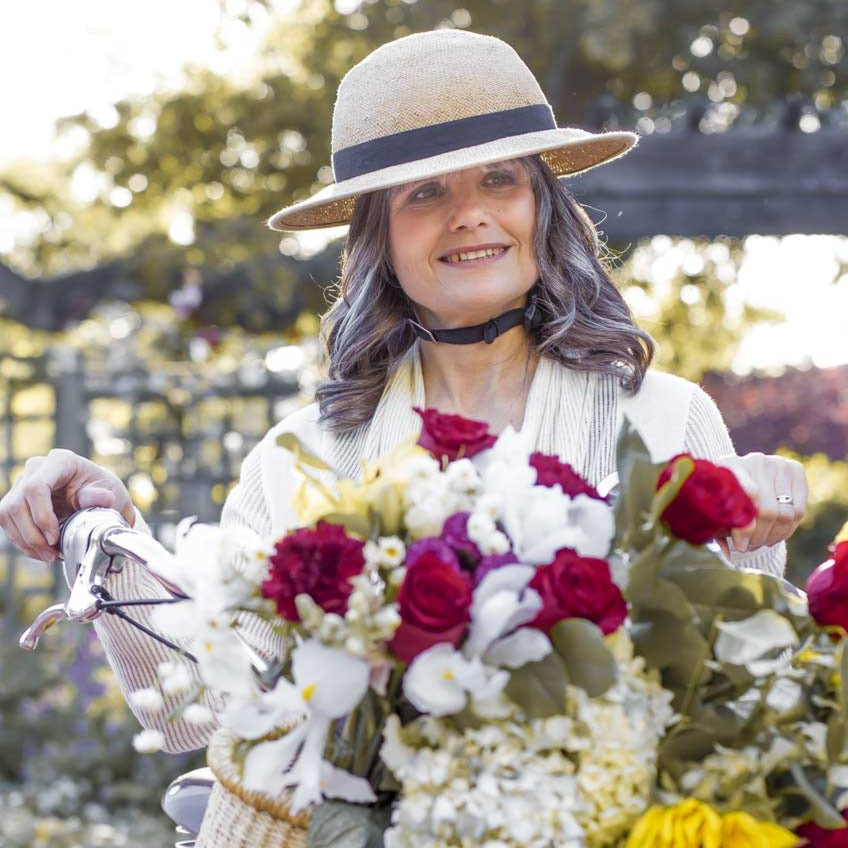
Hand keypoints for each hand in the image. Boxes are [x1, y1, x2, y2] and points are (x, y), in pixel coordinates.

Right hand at [0, 449, 134, 561]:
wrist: (98, 498)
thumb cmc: (104, 492)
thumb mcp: (110, 493)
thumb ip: (101, 497)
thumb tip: (104, 498)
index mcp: (61, 461)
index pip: (36, 488)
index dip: (41, 516)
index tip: (55, 538)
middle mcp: (36, 468)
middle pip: (17, 504)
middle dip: (32, 536)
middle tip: (52, 554)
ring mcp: (23, 482)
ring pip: (7, 514)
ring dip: (25, 541)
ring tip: (48, 555)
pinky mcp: (16, 499)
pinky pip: (8, 522)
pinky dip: (23, 541)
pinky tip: (41, 551)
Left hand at [715, 452, 807, 554]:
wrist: (742, 470)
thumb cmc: (723, 495)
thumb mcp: (715, 507)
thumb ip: (719, 527)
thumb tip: (728, 553)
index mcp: (730, 464)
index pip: (747, 498)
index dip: (745, 527)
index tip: (739, 545)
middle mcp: (756, 460)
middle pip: (768, 510)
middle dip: (760, 535)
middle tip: (751, 546)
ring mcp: (778, 463)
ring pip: (786, 513)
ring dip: (775, 535)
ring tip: (762, 542)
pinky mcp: (795, 470)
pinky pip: (799, 510)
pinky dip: (788, 529)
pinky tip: (776, 535)